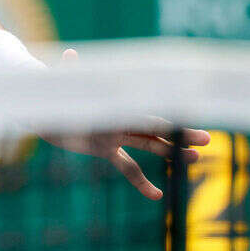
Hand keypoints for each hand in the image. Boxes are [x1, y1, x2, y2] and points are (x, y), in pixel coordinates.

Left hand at [41, 49, 211, 200]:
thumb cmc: (56, 91)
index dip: (167, 121)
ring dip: (170, 153)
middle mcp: (119, 120)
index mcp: (114, 106)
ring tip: (195, 161)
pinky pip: (128, 167)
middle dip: (179, 136)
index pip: (145, 116)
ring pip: (149, 145)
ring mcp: (115, 136)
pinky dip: (141, 181)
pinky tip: (156, 196)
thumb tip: (71, 54)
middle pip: (155, 130)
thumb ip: (71, 71)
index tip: (188, 123)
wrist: (43, 107)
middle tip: (207, 142)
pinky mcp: (106, 149)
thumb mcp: (64, 84)